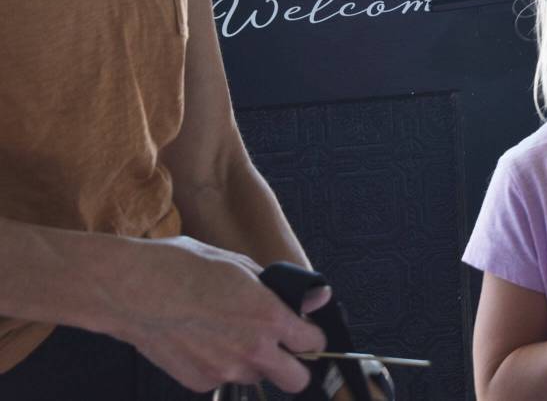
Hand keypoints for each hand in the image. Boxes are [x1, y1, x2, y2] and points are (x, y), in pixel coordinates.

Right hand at [106, 236, 326, 392]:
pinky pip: (221, 378)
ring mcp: (224, 370)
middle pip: (297, 380)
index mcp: (268, 316)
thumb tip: (316, 296)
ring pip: (256, 378)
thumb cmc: (180, 267)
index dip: (312, 338)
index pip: (313, 344)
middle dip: (295, 365)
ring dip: (253, 362)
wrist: (129, 289)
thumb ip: (280, 287)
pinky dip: (219, 365)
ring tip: (228, 333)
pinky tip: (202, 340)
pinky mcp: (197, 382)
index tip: (306, 333)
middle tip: (282, 347)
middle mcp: (251, 350)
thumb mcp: (239, 265)